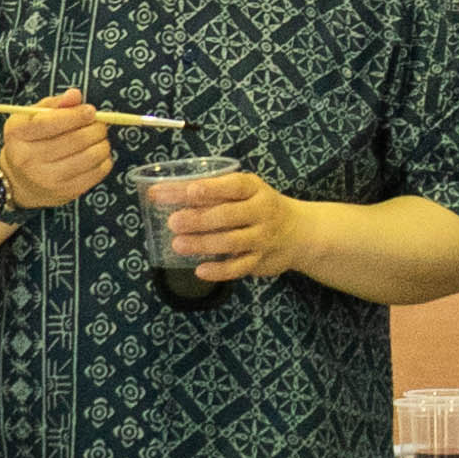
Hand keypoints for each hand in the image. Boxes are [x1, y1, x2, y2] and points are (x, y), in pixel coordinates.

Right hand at [0, 93, 116, 211]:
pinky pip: (96, 173)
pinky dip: (104, 160)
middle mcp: (29, 159)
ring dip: (102, 143)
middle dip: (95, 128)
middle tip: (99, 124)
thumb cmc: (29, 141)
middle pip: (75, 140)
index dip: (76, 115)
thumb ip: (54, 104)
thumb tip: (75, 95)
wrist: (19, 181)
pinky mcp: (65, 192)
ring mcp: (47, 179)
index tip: (90, 111)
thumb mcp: (32, 118)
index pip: (50, 123)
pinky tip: (98, 153)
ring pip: (90, 156)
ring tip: (99, 138)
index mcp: (18, 135)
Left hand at [148, 164, 322, 286]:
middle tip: (173, 222)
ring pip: (231, 242)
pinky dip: (219, 271)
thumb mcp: (243, 191)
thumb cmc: (257, 206)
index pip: (233, 186)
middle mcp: (261, 212)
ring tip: (177, 244)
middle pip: (228, 216)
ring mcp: (262, 238)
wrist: (298, 232)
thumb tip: (160, 193)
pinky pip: (239, 268)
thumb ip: (209, 192)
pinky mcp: (260, 261)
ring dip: (203, 244)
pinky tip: (200, 270)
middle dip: (199, 219)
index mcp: (254, 189)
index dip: (212, 189)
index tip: (190, 191)